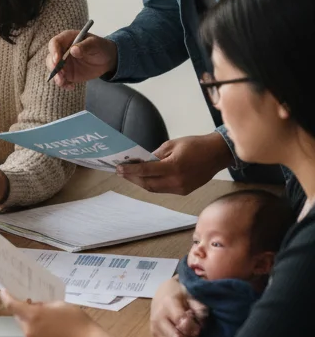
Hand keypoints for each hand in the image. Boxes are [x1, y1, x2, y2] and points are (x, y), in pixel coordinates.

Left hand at [0, 289, 94, 336]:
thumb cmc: (77, 322)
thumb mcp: (60, 305)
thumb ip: (43, 305)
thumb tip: (34, 306)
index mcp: (33, 316)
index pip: (11, 305)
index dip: (6, 297)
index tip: (4, 292)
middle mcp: (28, 331)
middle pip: (19, 318)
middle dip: (24, 312)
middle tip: (34, 307)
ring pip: (26, 329)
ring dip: (32, 324)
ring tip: (48, 323)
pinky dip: (37, 335)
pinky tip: (52, 335)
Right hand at [47, 31, 117, 87]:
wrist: (106, 59)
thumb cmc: (100, 47)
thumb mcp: (95, 44)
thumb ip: (85, 46)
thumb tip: (73, 50)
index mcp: (67, 39)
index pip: (55, 43)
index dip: (54, 51)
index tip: (57, 60)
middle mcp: (62, 51)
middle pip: (51, 58)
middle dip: (53, 66)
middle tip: (60, 73)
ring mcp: (63, 63)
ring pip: (54, 70)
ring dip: (57, 77)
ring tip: (63, 82)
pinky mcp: (67, 74)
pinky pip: (61, 80)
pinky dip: (64, 84)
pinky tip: (71, 86)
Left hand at [116, 133, 232, 194]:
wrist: (218, 154)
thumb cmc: (195, 145)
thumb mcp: (172, 144)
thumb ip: (155, 155)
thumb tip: (141, 162)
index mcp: (174, 167)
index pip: (146, 171)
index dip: (130, 171)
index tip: (118, 168)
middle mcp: (177, 181)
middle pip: (148, 183)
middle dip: (132, 178)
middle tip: (121, 172)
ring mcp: (181, 188)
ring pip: (154, 189)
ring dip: (141, 182)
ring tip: (130, 176)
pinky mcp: (184, 191)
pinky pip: (163, 189)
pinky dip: (152, 184)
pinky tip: (145, 178)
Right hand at [150, 277, 207, 336]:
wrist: (163, 293)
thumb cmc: (180, 292)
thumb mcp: (192, 293)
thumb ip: (199, 307)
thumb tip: (202, 325)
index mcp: (168, 304)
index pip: (182, 323)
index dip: (194, 329)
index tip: (200, 327)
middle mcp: (158, 319)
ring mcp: (154, 329)